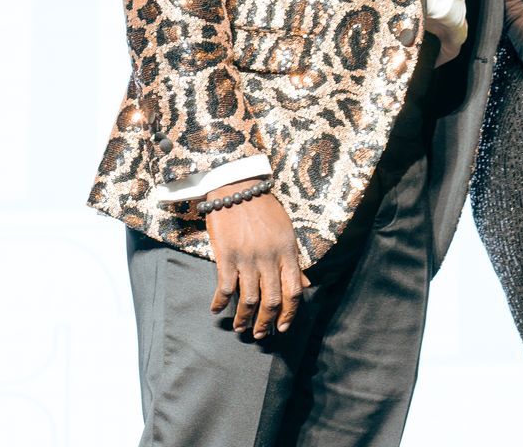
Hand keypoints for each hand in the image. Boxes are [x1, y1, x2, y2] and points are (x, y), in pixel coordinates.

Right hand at [204, 181, 304, 339]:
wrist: (238, 188)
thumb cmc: (265, 210)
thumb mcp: (287, 233)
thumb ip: (294, 261)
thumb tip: (305, 286)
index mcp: (287, 252)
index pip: (293, 290)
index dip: (289, 312)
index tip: (283, 327)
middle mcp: (269, 258)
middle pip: (271, 300)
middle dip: (267, 322)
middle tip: (260, 334)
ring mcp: (247, 258)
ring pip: (249, 299)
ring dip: (244, 318)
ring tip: (240, 327)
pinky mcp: (226, 256)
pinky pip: (225, 287)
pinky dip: (221, 302)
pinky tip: (216, 310)